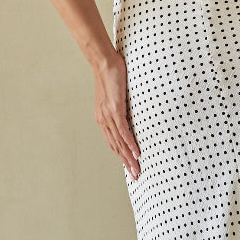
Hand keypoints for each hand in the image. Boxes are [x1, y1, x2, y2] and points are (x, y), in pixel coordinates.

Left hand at [94, 53, 140, 178]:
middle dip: (126, 163)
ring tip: (137, 169)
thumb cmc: (111, 76)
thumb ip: (121, 106)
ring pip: (119, 143)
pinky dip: (130, 144)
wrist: (104, 63)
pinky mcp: (115, 111)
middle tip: (135, 175)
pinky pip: (123, 132)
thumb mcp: (116, 95)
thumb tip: (130, 110)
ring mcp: (108, 117)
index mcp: (102, 119)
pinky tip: (136, 154)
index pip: (112, 142)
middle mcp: (103, 121)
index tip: (129, 166)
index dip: (121, 156)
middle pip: (115, 147)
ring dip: (129, 158)